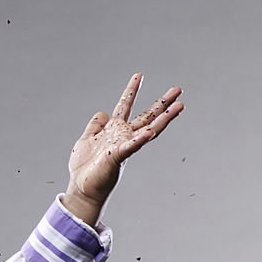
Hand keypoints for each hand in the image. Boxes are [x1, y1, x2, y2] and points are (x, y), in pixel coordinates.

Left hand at [64, 73, 183, 225]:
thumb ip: (95, 125)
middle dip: (162, 103)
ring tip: (179, 106)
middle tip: (178, 89)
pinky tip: (149, 132)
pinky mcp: (118, 156)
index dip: (131, 90)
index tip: (139, 74)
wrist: (82, 187)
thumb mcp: (87, 139)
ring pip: (148, 129)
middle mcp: (123, 136)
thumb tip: (103, 112)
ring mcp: (123, 146)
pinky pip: (131, 146)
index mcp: (114, 130)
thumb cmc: (84, 167)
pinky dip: (140, 139)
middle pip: (146, 116)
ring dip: (164, 118)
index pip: (125, 106)